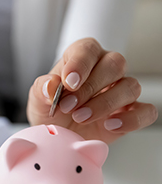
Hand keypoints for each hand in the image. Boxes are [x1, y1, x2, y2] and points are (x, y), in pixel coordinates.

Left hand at [27, 38, 157, 143]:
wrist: (56, 134)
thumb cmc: (50, 110)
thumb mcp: (37, 100)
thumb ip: (42, 89)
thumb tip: (51, 85)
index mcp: (82, 58)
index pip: (88, 49)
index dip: (80, 63)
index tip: (68, 82)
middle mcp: (106, 70)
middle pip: (115, 64)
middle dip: (91, 87)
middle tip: (69, 106)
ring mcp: (121, 90)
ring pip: (130, 86)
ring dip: (105, 104)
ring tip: (80, 117)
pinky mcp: (131, 113)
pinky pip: (146, 111)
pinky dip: (131, 119)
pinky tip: (109, 125)